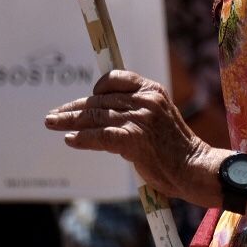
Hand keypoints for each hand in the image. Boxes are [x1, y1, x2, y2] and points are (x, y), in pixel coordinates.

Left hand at [45, 70, 221, 203]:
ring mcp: (139, 119)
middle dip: (73, 108)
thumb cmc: (176, 148)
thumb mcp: (160, 118)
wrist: (194, 167)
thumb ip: (138, 110)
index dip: (95, 88)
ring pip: (95, 117)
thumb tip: (106, 113)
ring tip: (52, 123)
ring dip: (69, 121)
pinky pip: (99, 136)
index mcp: (153, 91)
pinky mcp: (133, 140)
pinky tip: (70, 140)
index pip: (115, 79)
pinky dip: (82, 138)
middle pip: (99, 101)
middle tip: (54, 115)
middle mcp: (145, 101)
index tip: (83, 99)